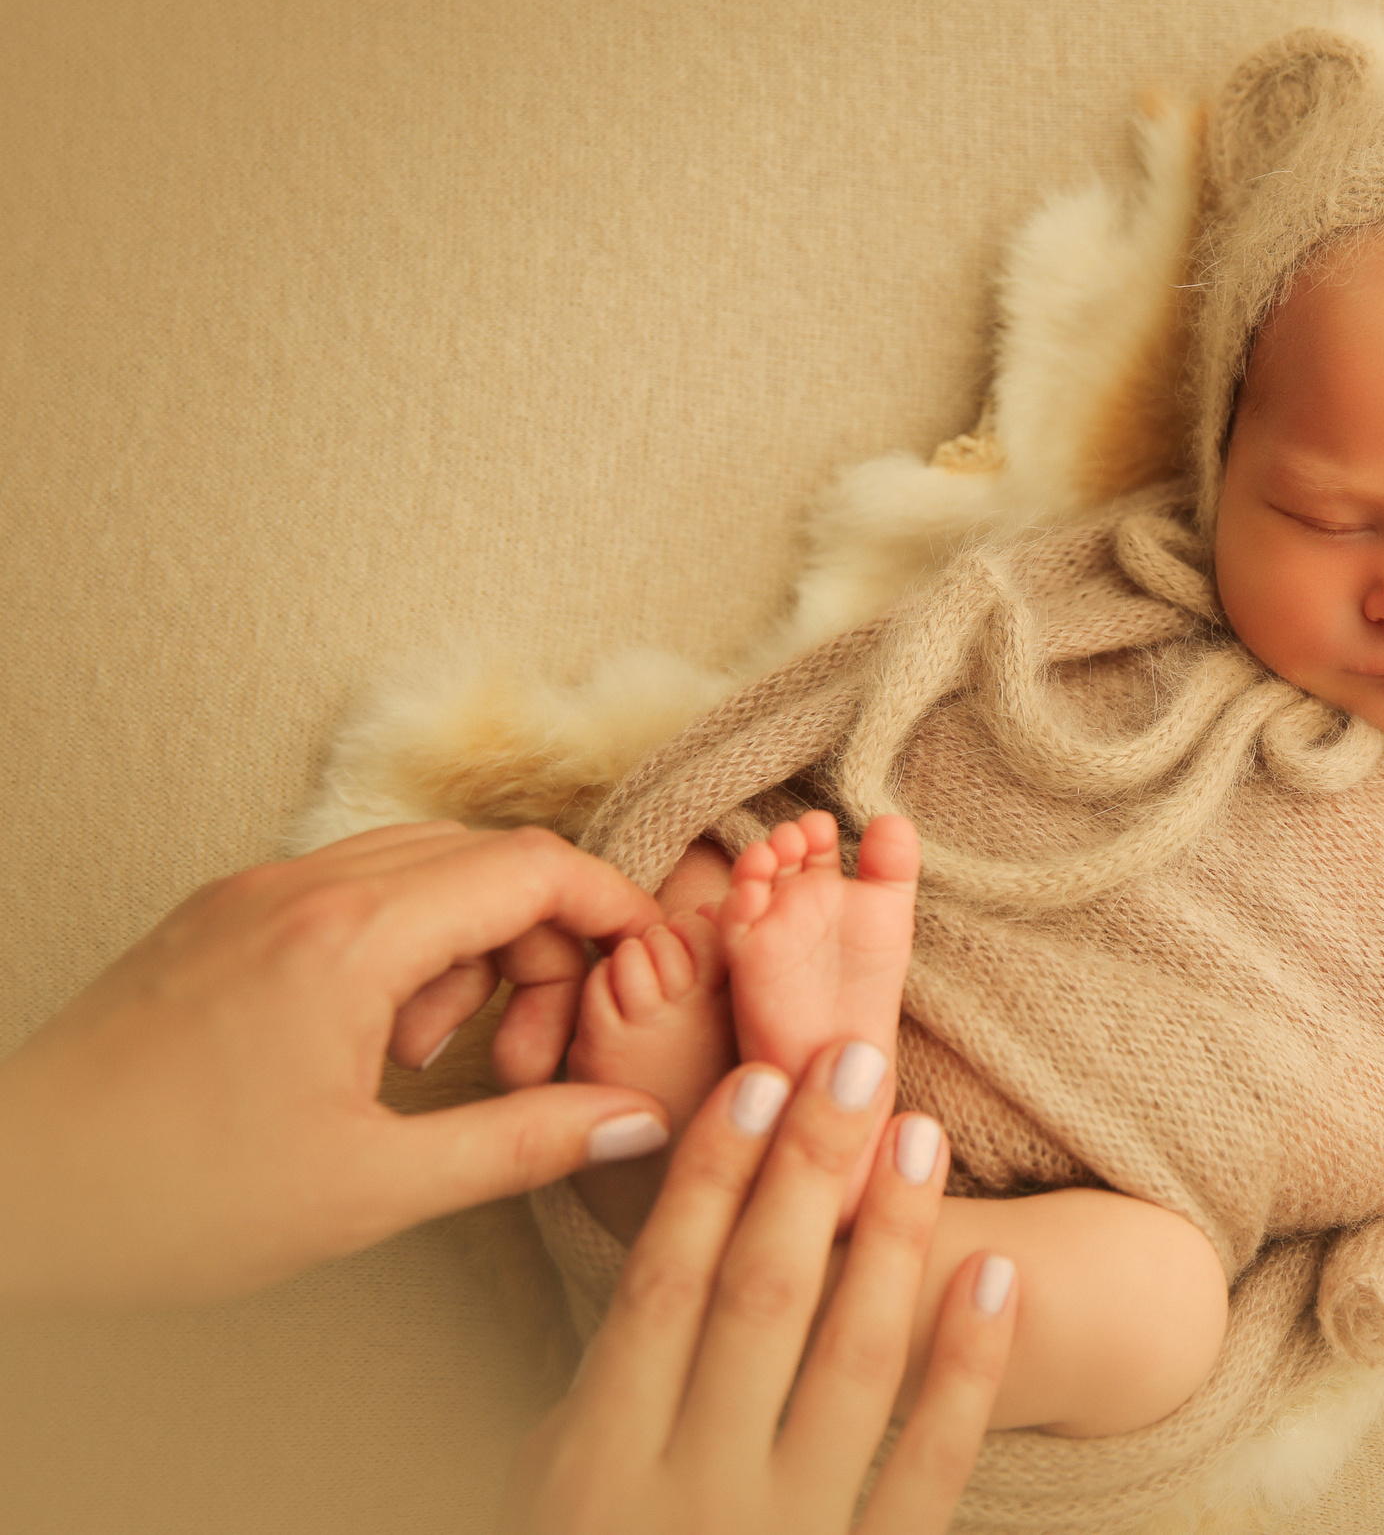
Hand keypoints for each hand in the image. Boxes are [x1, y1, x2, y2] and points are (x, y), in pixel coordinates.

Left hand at [0, 822, 673, 1308]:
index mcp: (352, 938)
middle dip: (542, 945)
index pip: (533, 865)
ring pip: (421, 869)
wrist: (8, 1194)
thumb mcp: (369, 1187)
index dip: (613, 907)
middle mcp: (305, 886)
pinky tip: (371, 1043)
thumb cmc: (166, 1198)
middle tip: (530, 1055)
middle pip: (487, 859)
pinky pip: (352, 889)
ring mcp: (254, 892)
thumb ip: (520, 1142)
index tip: (644, 968)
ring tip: (432, 1060)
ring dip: (468, 948)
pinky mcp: (220, 916)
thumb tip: (634, 1121)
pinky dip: (399, 948)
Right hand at [505, 1048, 1014, 1534]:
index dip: (707, 1179)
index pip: (660, 1292)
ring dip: (892, 1241)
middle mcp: (687, 1499)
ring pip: (851, 1364)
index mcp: (592, 1472)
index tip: (754, 1080)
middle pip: (760, 1299)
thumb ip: (589, 1406)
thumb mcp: (534, 1506)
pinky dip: (967, 1373)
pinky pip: (926, 1470)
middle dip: (808, 1171)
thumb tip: (651, 1272)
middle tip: (854, 1056)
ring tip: (922, 1136)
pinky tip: (995, 1279)